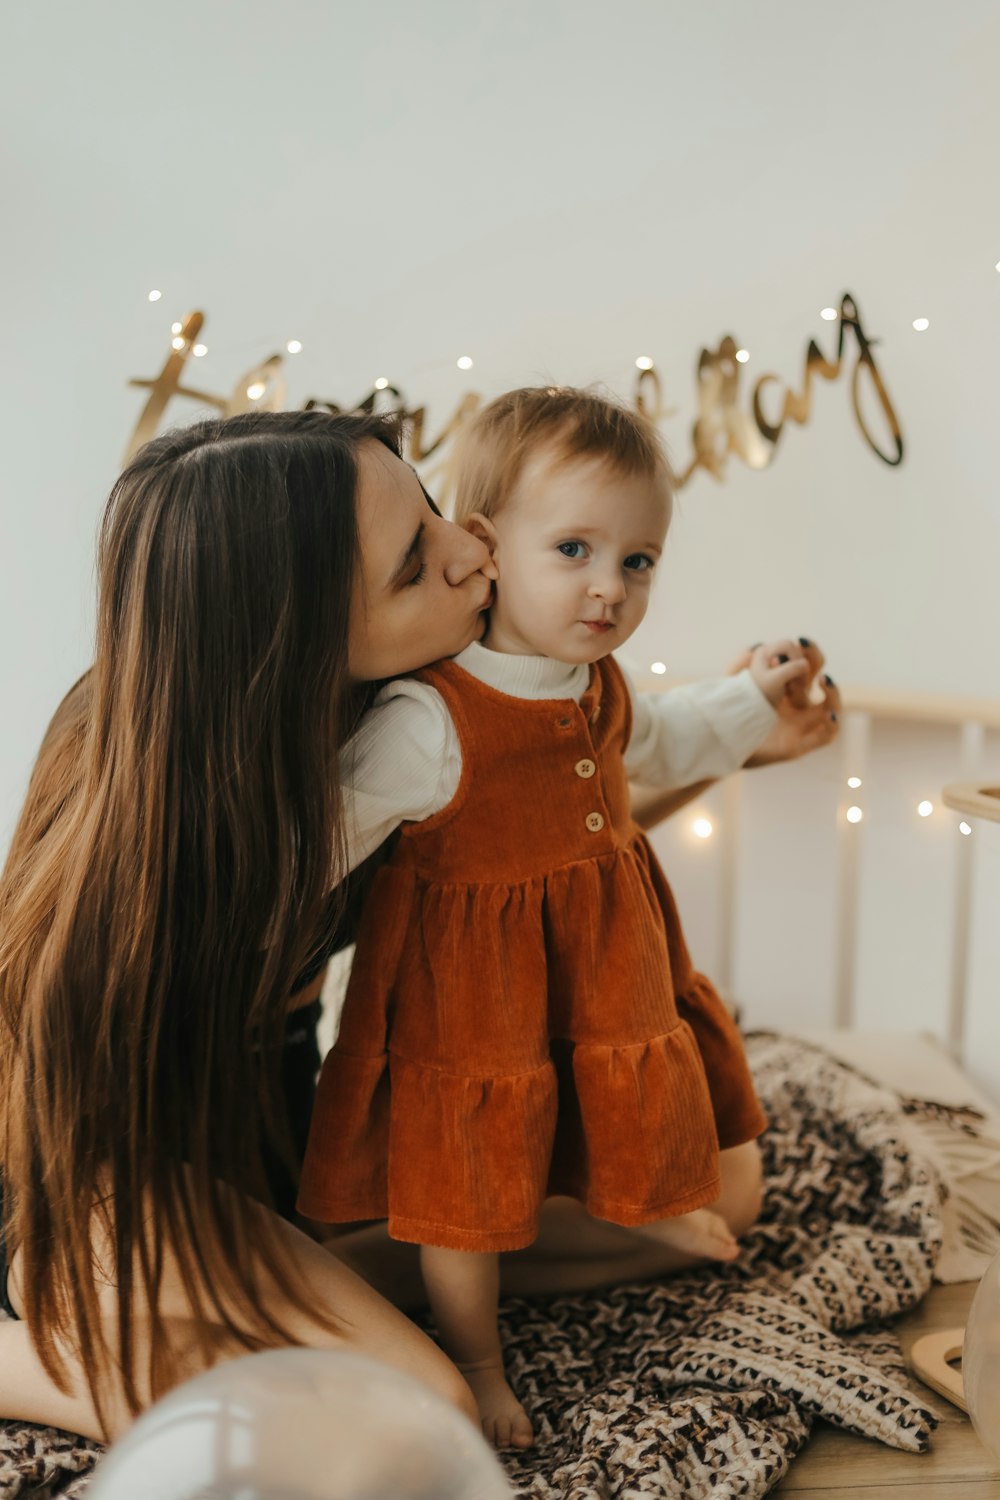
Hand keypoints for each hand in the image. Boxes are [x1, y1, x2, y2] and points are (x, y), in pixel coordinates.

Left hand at [730, 638, 840, 766]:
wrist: (721, 749)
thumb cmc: (726, 719)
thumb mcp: (726, 689)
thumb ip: (738, 666)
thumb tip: (756, 645)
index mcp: (784, 689)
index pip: (805, 665)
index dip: (808, 652)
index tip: (800, 642)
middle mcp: (796, 705)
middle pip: (819, 680)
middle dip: (817, 663)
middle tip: (804, 658)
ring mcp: (800, 726)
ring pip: (830, 708)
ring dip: (833, 693)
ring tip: (823, 680)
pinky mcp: (797, 746)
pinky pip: (825, 737)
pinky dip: (832, 726)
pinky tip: (829, 714)